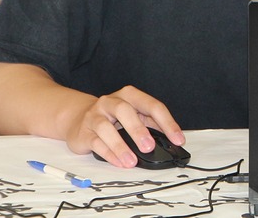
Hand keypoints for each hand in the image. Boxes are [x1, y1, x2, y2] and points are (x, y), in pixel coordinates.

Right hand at [64, 86, 184, 167]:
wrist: (78, 118)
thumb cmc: (113, 117)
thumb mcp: (135, 115)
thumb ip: (151, 124)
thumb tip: (170, 140)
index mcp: (129, 95)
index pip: (152, 106)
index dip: (167, 123)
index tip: (178, 139)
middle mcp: (110, 102)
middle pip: (124, 111)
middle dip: (138, 130)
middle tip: (149, 147)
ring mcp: (95, 116)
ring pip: (106, 128)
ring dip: (121, 146)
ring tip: (132, 161)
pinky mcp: (84, 132)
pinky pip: (96, 143)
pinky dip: (109, 154)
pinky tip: (120, 162)